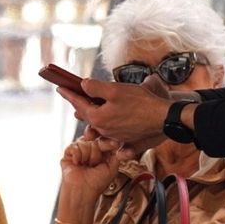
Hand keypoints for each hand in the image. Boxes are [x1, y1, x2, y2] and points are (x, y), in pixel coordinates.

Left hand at [55, 76, 172, 154]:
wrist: (164, 118)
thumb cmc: (141, 103)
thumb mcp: (116, 90)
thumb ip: (96, 87)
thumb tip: (83, 85)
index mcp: (98, 118)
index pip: (79, 104)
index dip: (69, 93)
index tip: (60, 87)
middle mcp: (104, 130)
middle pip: (88, 116)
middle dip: (80, 105)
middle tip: (75, 96)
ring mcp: (115, 136)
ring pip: (98, 125)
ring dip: (92, 116)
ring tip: (89, 107)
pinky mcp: (126, 138)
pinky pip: (111, 133)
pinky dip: (105, 126)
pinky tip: (108, 119)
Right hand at [60, 128, 121, 202]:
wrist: (82, 192)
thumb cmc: (97, 183)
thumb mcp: (112, 169)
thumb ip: (116, 155)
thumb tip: (117, 142)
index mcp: (99, 154)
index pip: (103, 141)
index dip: (107, 142)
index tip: (115, 144)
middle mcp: (88, 151)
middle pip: (93, 141)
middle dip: (95, 154)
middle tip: (93, 165)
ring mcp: (78, 152)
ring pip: (83, 142)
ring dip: (86, 156)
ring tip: (85, 166)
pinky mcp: (67, 155)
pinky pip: (73, 146)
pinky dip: (77, 155)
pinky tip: (77, 164)